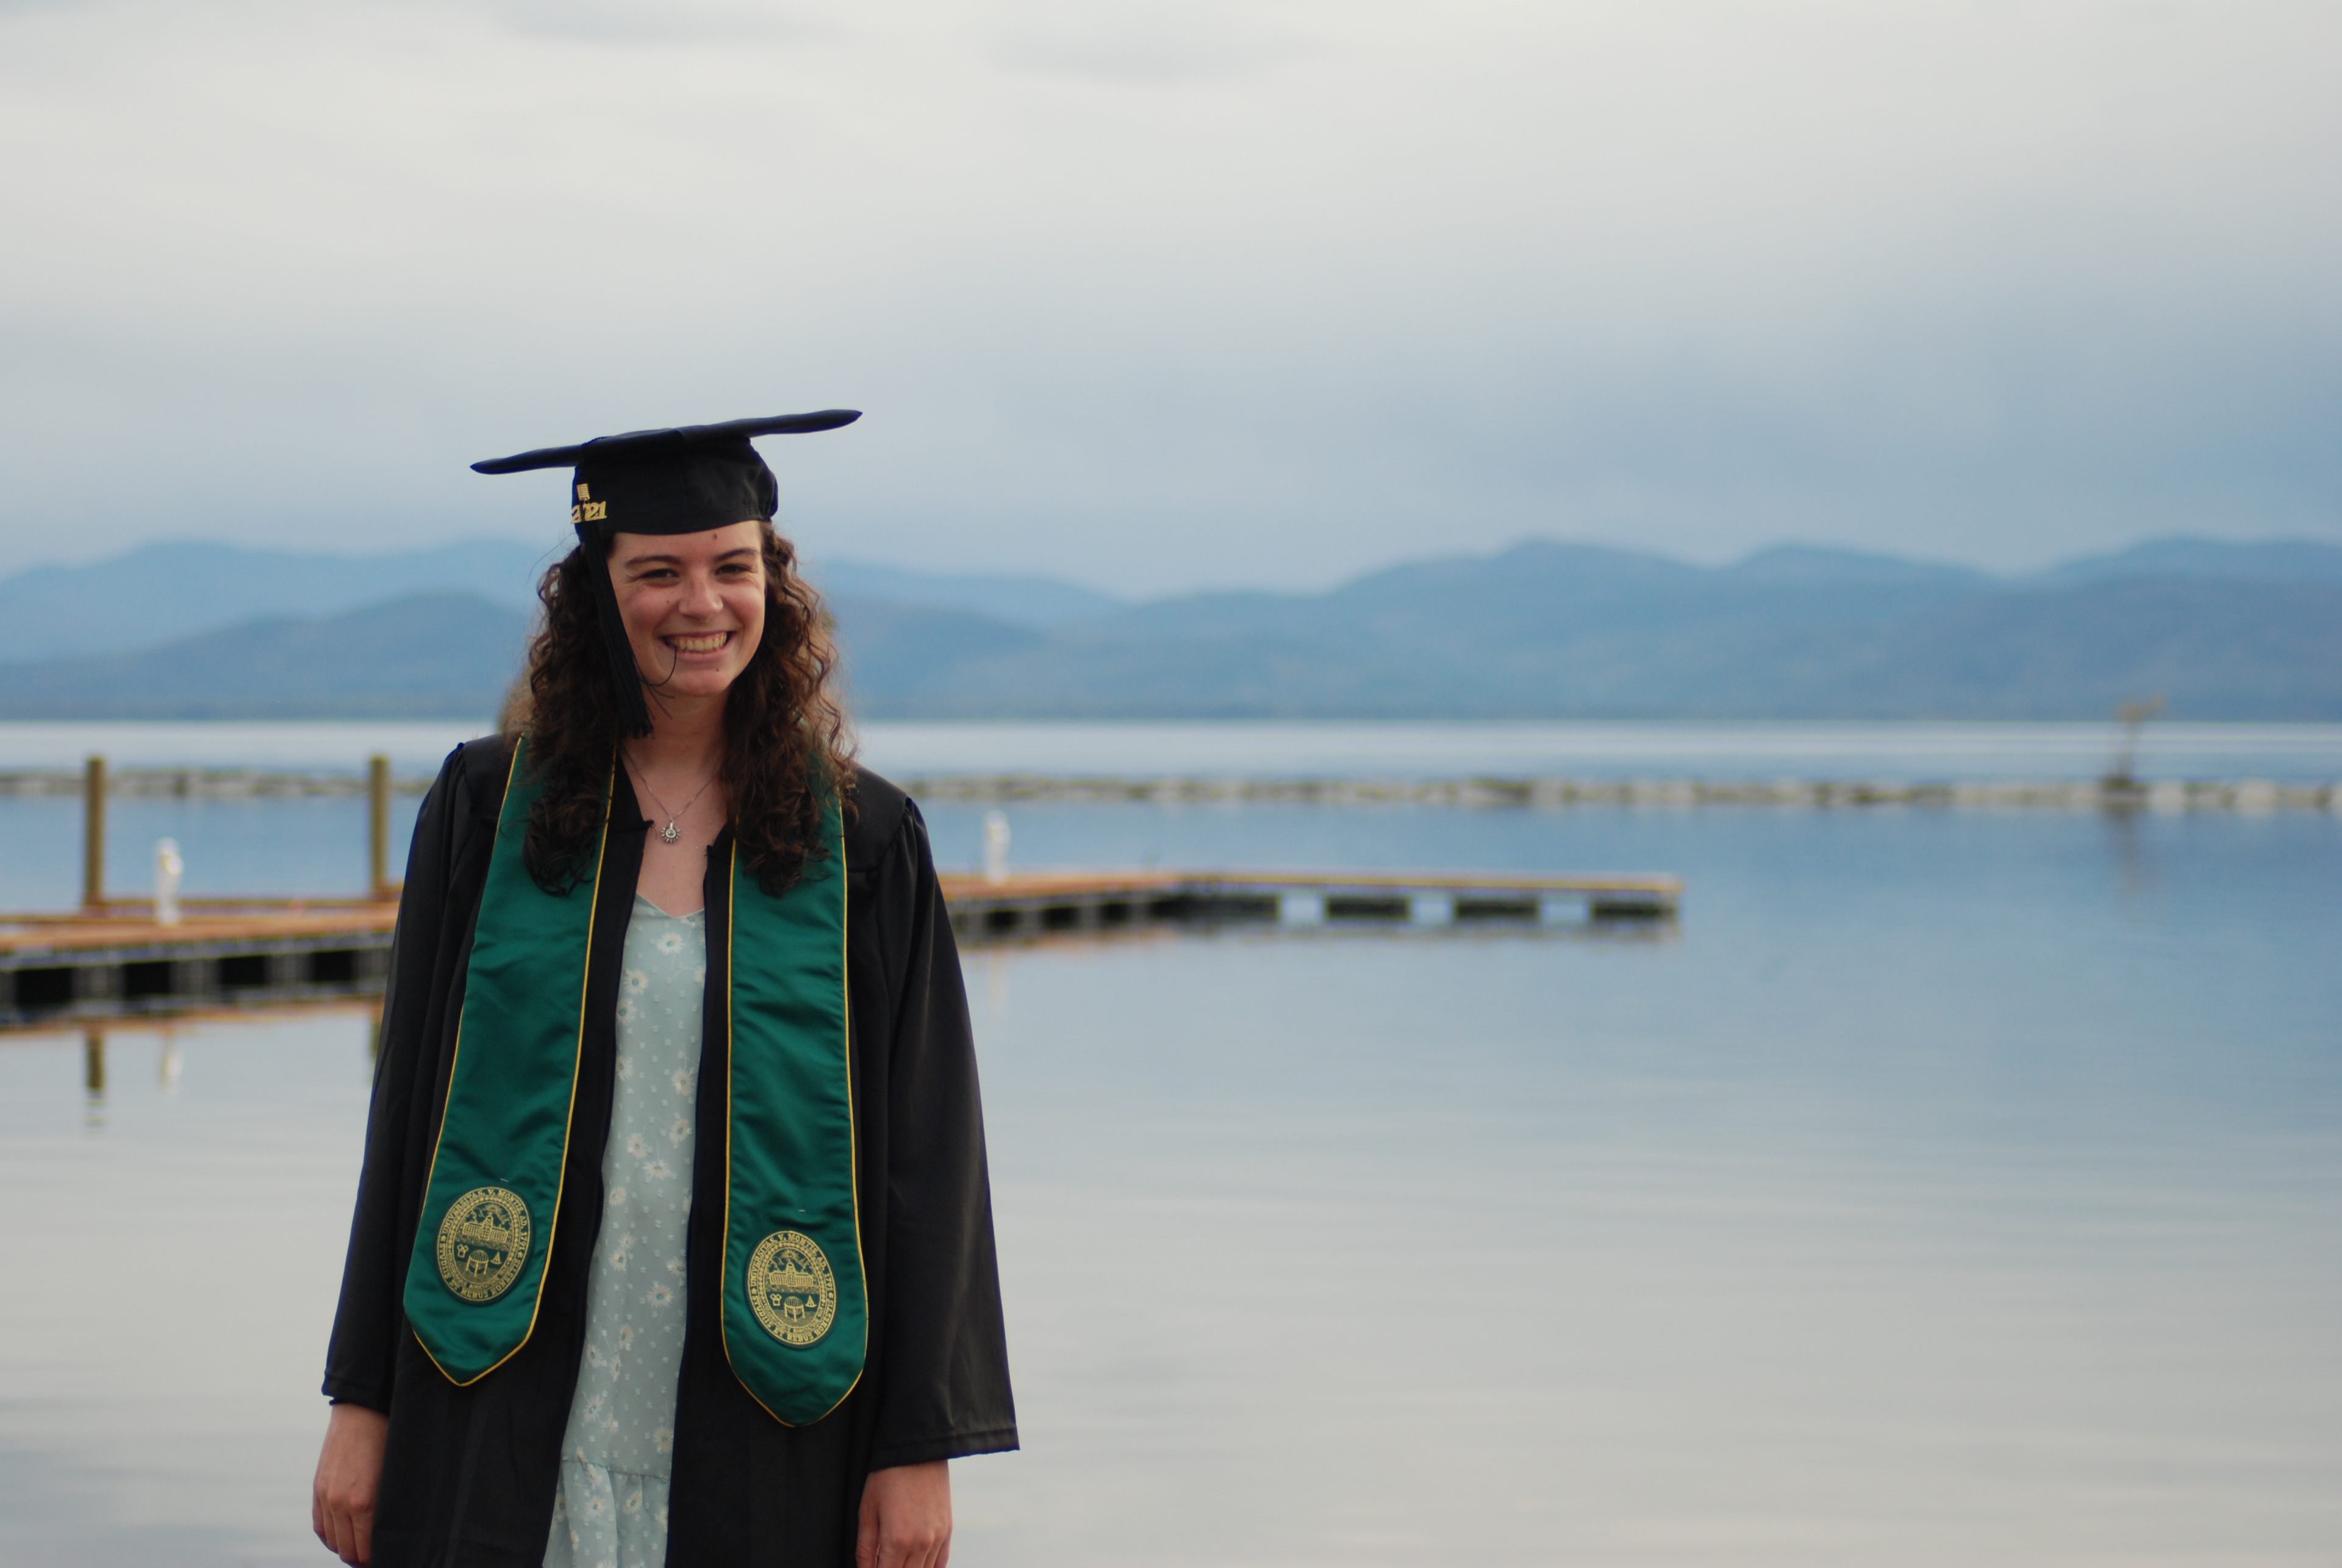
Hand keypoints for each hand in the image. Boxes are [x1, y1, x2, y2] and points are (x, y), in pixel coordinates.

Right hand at [312, 1402, 388, 1564]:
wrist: (364, 1408)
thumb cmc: (392, 1438)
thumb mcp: (397, 1475)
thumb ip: (391, 1505)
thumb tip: (395, 1530)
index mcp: (365, 1503)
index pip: (366, 1551)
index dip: (378, 1559)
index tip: (392, 1556)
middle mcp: (341, 1504)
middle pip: (348, 1551)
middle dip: (364, 1558)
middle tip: (380, 1556)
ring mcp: (326, 1496)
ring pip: (334, 1542)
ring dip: (348, 1548)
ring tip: (365, 1547)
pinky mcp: (318, 1488)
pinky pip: (320, 1526)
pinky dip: (332, 1536)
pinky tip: (347, 1536)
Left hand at [855, 1460, 950, 1567]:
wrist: (917, 1450)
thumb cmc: (888, 1477)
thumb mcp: (868, 1511)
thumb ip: (865, 1549)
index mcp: (896, 1541)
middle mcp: (921, 1544)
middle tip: (882, 1562)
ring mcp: (937, 1538)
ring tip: (897, 1562)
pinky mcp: (947, 1530)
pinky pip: (941, 1563)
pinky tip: (917, 1565)